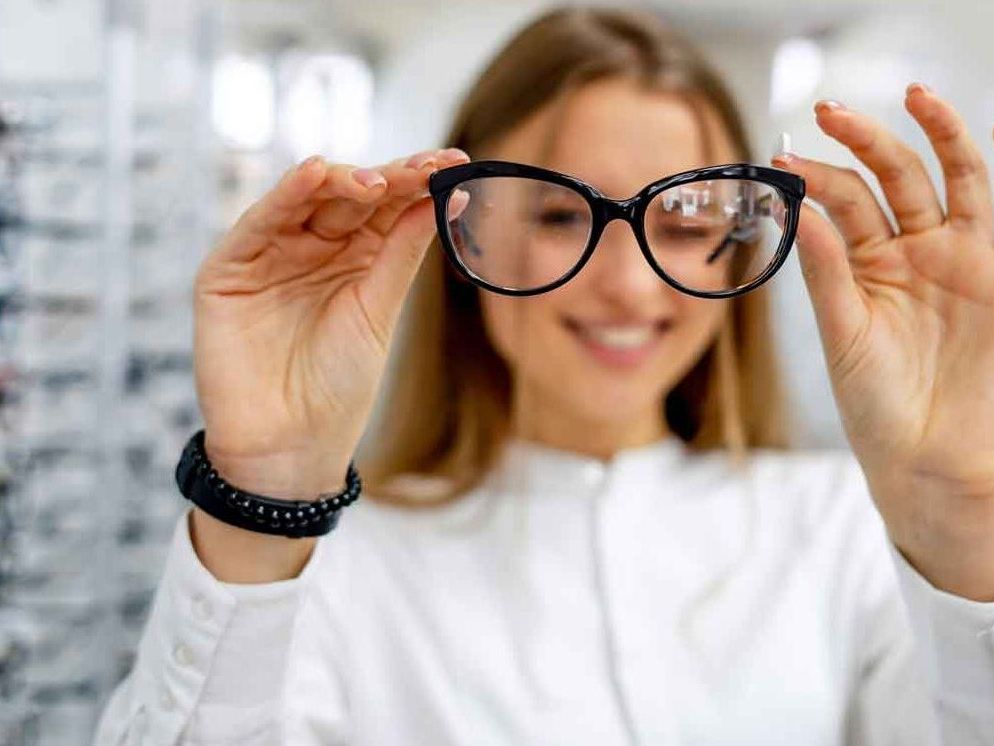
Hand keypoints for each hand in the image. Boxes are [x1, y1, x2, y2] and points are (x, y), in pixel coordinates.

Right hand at [193, 147, 469, 497]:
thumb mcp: (378, 311)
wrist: (290, 445)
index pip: (385, 207)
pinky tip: (315, 174)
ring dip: (341, 181)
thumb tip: (442, 198)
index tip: (457, 166)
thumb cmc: (338, 386)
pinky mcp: (228, 268)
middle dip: (388, 178)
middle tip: (428, 167)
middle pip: (349, 196)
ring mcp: (269, 254)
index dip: (417, 184)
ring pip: (304, 200)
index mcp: (353, 258)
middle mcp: (311, 248)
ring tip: (378, 181)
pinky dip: (283, 197)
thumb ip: (400, 252)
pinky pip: (258, 223)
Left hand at [770, 83, 993, 599]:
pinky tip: (938, 127)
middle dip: (858, 142)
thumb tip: (801, 214)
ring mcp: (948, 257)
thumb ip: (827, 275)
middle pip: (883, 180)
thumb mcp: (843, 335)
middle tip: (826, 113)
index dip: (813, 180)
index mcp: (860, 268)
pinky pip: (978, 204)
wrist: (931, 456)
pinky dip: (963, 162)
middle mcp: (904, 254)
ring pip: (935, 181)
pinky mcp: (989, 268)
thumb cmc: (876, 405)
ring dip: (920, 137)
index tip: (782, 162)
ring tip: (905, 98)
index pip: (838, 205)